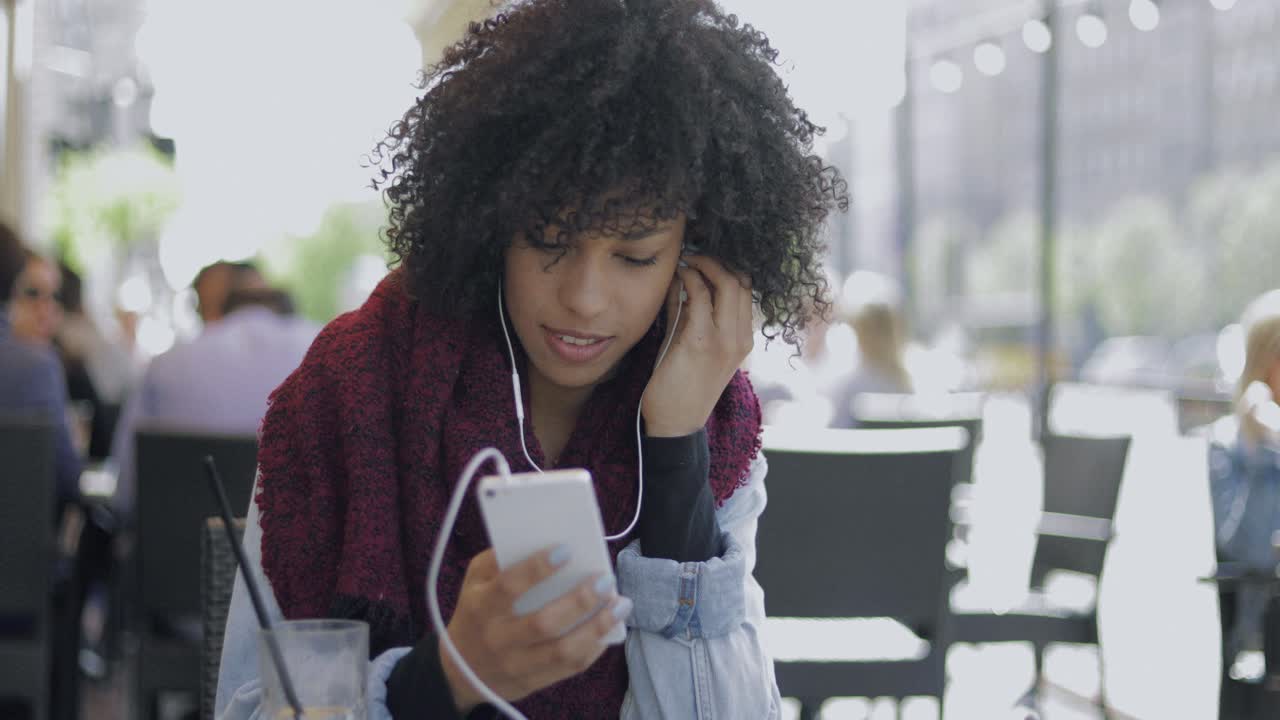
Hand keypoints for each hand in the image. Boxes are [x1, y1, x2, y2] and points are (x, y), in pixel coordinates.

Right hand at [439, 548, 632, 711]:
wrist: (461, 672)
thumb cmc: (475, 613)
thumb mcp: (474, 581)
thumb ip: (497, 559)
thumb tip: (536, 538)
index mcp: (482, 607)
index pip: (509, 586)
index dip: (538, 568)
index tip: (566, 550)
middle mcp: (498, 638)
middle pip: (544, 622)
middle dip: (580, 600)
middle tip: (605, 580)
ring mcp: (516, 664)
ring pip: (563, 650)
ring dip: (598, 626)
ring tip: (620, 604)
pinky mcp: (532, 682)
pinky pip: (570, 668)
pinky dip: (595, 647)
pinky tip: (609, 628)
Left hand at [642, 255, 753, 437]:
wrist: (675, 424)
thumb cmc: (679, 386)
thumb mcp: (691, 345)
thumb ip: (689, 313)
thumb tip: (680, 279)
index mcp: (743, 340)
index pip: (746, 290)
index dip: (727, 267)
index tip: (706, 257)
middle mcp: (740, 338)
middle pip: (741, 280)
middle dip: (717, 260)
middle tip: (694, 253)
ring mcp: (724, 340)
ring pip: (726, 282)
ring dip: (703, 264)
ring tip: (685, 260)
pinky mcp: (700, 342)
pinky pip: (699, 296)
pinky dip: (688, 279)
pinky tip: (676, 277)